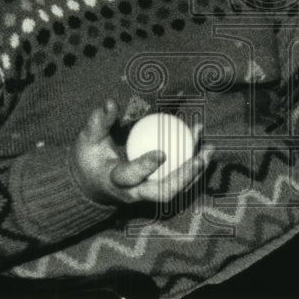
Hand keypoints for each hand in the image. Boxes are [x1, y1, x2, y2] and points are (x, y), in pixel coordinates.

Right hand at [71, 101, 207, 205]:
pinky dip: (193, 167)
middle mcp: (134, 193)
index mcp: (114, 180)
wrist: (90, 185)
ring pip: (177, 188)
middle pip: (163, 192)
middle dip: (184, 176)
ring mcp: (148, 194)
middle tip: (200, 156)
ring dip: (196, 170)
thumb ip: (99, 121)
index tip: (162, 152)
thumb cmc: (89, 158)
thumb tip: (112, 103)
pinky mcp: (157, 190)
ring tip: (210, 149)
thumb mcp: (88, 139)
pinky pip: (180, 181)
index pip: (131, 176)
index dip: (146, 166)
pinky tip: (204, 148)